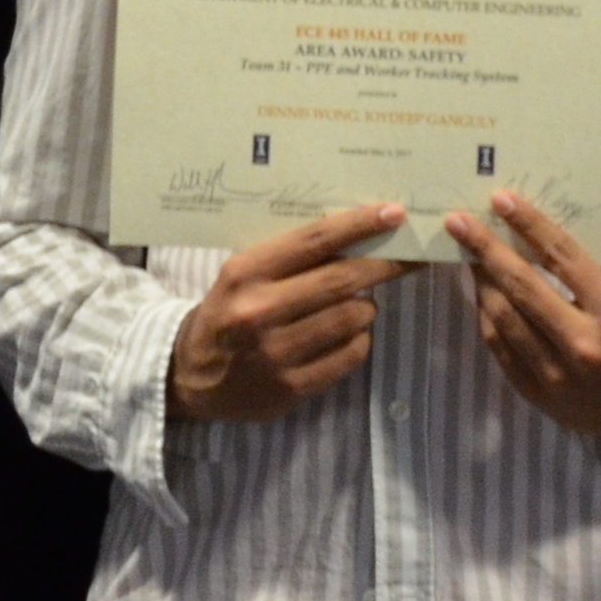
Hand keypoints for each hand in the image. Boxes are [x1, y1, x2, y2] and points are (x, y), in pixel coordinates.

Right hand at [169, 205, 406, 423]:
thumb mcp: (243, 275)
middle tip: (410, 257)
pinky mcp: (292, 387)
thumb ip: (290, 258)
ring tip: (357, 304)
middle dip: (384, 265)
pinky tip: (347, 335)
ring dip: (365, 306)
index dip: (359, 225)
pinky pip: (350, 355)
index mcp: (246, 273)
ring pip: (353, 317)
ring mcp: (276, 353)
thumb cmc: (228, 312)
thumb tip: (358, 234)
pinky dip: (359, 340)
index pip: (314, 240)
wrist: (190, 376)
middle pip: (342, 279)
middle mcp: (260, 311)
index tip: (394, 213)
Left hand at [448, 192, 600, 445]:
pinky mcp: (539, 395)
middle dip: (485, 249)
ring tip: (468, 257)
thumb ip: (594, 273)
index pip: (563, 258)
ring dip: (481, 283)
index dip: (529, 225)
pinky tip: (483, 296)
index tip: (501, 200)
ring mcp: (556, 374)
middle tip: (458, 223)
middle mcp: (582, 344)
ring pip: (502, 319)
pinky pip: (500, 350)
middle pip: (522, 286)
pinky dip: (488, 318)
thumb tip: (545, 238)